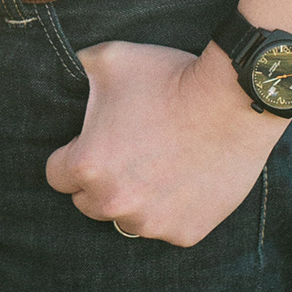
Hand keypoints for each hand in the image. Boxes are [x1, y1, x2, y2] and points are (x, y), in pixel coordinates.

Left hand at [44, 40, 289, 247]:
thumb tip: (65, 70)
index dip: (73, 157)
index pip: (57, 176)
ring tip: (159, 165)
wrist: (234, 100)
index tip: (94, 144)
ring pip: (128, 218)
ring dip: (135, 200)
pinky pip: (167, 227)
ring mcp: (152, 223)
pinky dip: (172, 210)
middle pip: (89, 202)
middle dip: (101, 181)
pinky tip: (185, 179)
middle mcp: (114, 202)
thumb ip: (77, 69)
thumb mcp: (109, 59)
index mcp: (87, 167)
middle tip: (129, 153)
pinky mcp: (185, 233)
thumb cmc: (169, 78)